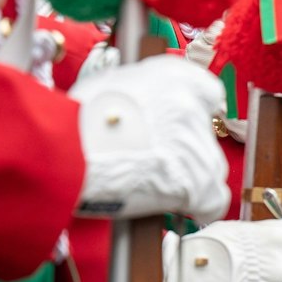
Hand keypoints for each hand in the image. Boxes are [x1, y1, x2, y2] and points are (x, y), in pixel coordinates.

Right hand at [74, 56, 228, 222]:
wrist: (69, 150)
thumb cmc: (75, 120)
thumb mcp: (108, 86)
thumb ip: (139, 95)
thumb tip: (141, 111)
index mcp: (173, 75)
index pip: (206, 92)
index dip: (192, 113)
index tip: (179, 127)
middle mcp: (192, 106)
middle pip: (205, 135)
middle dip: (184, 149)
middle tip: (153, 159)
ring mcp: (198, 147)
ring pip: (210, 167)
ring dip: (189, 177)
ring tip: (154, 183)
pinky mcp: (196, 184)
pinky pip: (213, 200)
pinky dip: (198, 206)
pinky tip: (177, 206)